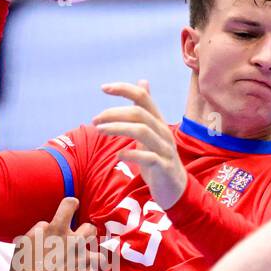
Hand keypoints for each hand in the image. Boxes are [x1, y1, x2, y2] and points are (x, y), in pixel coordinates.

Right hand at [8, 197, 100, 270]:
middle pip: (91, 228)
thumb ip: (39, 230)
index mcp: (55, 230)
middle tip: (79, 244)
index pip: (70, 205)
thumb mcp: (24, 243)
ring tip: (84, 267)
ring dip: (92, 258)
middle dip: (86, 235)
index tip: (73, 208)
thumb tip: (48, 225)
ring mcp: (84, 260)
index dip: (72, 205)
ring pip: (99, 253)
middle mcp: (73, 242)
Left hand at [91, 79, 188, 207]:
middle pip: (138, 113)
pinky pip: (148, 157)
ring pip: (142, 131)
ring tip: (100, 131)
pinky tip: (119, 155)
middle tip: (95, 120)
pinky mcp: (164, 166)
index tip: (104, 88)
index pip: (142, 97)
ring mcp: (165, 148)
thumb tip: (142, 82)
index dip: (124, 89)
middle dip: (114, 113)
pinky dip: (131, 154)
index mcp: (158, 121)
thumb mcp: (152, 131)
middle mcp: (163, 131)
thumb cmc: (159, 158)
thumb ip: (145, 109)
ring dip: (118, 128)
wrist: (175, 188)